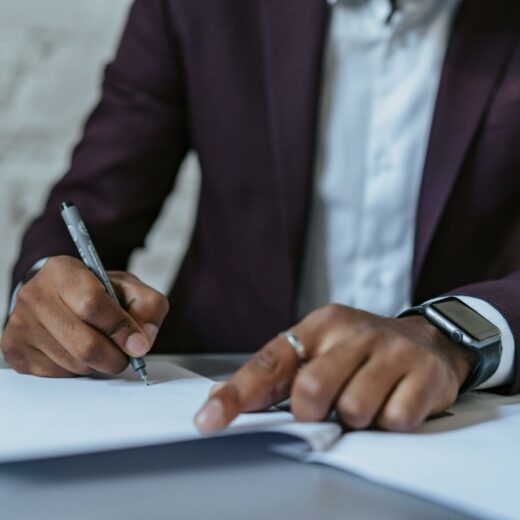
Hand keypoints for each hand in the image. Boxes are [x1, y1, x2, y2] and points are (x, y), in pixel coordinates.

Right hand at [1, 256, 168, 376]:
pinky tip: (77, 351)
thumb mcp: (131, 289)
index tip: (138, 344)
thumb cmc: (99, 292)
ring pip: (73, 363)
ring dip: (97, 364)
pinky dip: (78, 370)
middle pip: (84, 343)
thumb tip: (141, 343)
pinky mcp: (14, 349)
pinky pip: (58, 375)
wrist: (60, 296)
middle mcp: (34, 294)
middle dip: (115, 357)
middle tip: (125, 357)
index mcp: (64, 271)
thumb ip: (148, 308)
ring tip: (101, 346)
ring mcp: (20, 323)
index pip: (93, 305)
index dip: (121, 329)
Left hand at [195, 304, 477, 432]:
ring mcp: (390, 350)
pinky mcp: (423, 373)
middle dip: (313, 412)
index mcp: (319, 325)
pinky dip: (388, 421)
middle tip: (328, 406)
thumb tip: (221, 398)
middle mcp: (352, 332)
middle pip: (311, 390)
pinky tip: (394, 400)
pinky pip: (394, 419)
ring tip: (366, 399)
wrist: (427, 339)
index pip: (269, 363)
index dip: (236, 395)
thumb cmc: (361, 350)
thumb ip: (278, 373)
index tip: (208, 421)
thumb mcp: (320, 348)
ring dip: (355, 417)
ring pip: (354, 409)